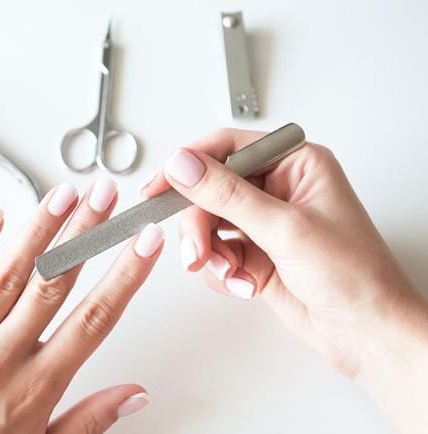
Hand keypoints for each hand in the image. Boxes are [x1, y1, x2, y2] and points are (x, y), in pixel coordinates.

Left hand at [0, 178, 162, 433]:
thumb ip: (89, 420)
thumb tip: (134, 394)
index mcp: (37, 386)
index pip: (95, 317)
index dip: (126, 274)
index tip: (144, 240)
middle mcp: (2, 357)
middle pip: (54, 282)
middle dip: (86, 232)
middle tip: (106, 196)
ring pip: (8, 273)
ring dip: (39, 229)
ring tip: (63, 194)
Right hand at [141, 128, 427, 432]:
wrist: (367, 334)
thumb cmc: (355, 277)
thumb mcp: (285, 229)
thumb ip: (227, 195)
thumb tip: (185, 166)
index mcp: (295, 164)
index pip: (227, 148)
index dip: (189, 165)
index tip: (160, 185)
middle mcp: (278, 189)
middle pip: (210, 191)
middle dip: (200, 225)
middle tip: (197, 250)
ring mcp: (265, 223)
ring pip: (208, 224)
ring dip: (211, 252)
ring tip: (230, 272)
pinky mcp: (255, 253)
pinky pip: (217, 253)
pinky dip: (223, 271)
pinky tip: (244, 284)